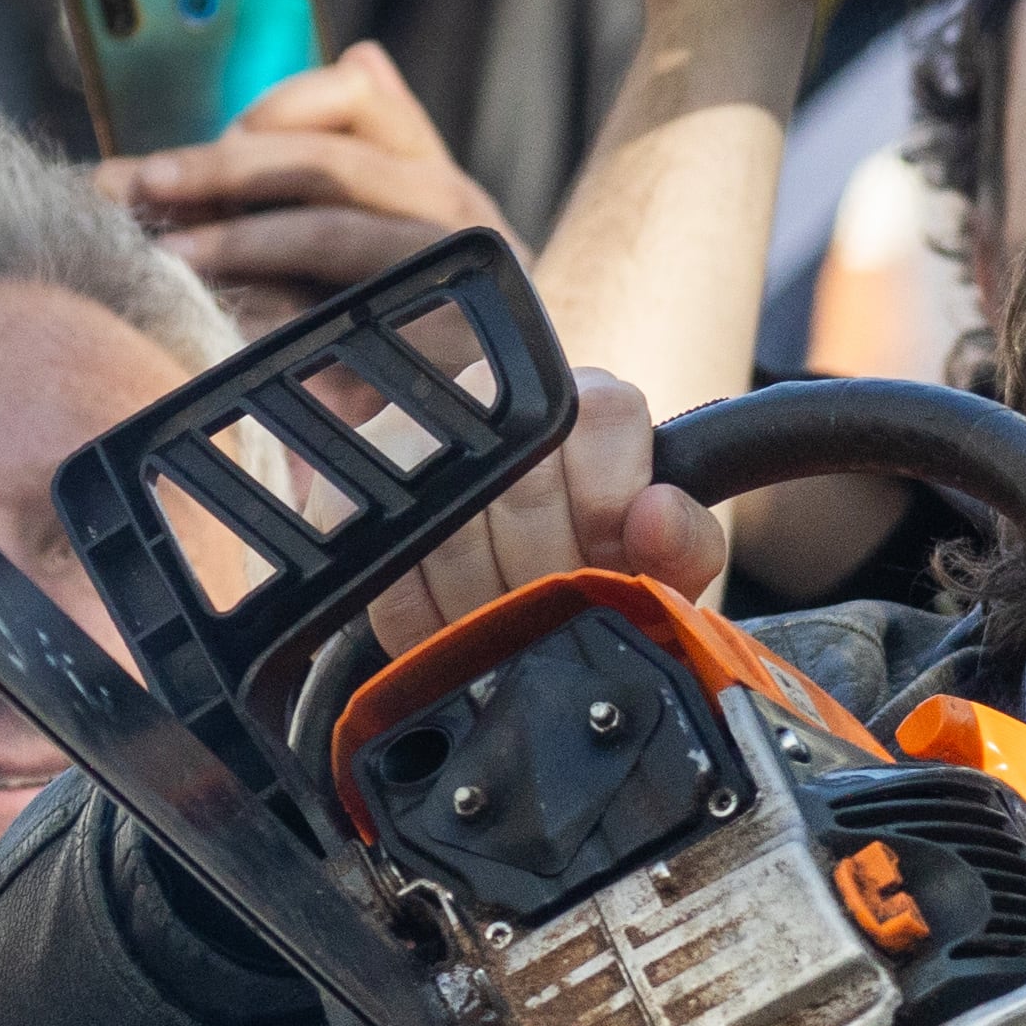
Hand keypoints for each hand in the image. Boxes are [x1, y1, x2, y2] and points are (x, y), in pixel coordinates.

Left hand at [99, 42, 517, 335]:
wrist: (516, 407)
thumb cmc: (443, 315)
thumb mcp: (411, 228)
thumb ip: (371, 155)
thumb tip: (364, 53)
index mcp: (434, 170)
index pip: (355, 96)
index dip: (272, 105)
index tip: (210, 137)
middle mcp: (452, 209)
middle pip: (325, 161)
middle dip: (220, 168)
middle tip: (138, 185)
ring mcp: (452, 274)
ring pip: (333, 231)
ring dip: (239, 240)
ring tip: (170, 258)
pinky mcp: (442, 343)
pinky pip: (340, 320)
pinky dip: (274, 321)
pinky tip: (225, 328)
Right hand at [364, 368, 725, 652]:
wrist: (509, 625)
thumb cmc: (593, 584)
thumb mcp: (659, 572)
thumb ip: (685, 545)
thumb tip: (656, 513)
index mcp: (579, 399)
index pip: (605, 415)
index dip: (611, 509)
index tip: (612, 561)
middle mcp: (488, 395)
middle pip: (523, 484)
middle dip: (551, 576)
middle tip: (558, 614)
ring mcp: (406, 436)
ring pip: (451, 531)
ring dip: (489, 608)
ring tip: (512, 630)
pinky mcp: (341, 495)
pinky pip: (385, 570)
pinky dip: (424, 622)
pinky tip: (454, 630)